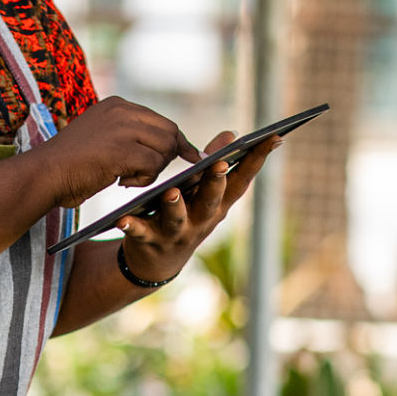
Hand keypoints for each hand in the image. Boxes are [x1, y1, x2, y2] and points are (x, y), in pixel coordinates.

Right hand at [42, 96, 198, 208]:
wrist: (43, 174)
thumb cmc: (69, 165)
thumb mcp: (101, 137)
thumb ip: (128, 135)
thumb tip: (167, 144)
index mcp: (116, 104)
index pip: (160, 120)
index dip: (176, 141)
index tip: (191, 156)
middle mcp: (121, 110)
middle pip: (169, 132)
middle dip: (166, 157)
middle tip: (145, 174)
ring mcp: (122, 128)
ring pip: (165, 148)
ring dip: (153, 169)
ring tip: (127, 178)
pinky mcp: (122, 149)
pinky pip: (153, 165)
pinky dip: (144, 179)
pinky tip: (122, 182)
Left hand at [116, 130, 280, 284]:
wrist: (157, 261)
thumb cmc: (186, 216)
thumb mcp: (204, 193)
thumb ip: (215, 165)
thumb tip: (232, 134)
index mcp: (218, 204)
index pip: (242, 179)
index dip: (258, 159)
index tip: (274, 136)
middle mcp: (201, 219)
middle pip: (211, 200)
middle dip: (216, 183)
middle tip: (219, 164)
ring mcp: (176, 232)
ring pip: (177, 219)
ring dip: (176, 206)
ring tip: (171, 192)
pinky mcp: (149, 241)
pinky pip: (140, 233)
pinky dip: (132, 226)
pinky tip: (123, 218)